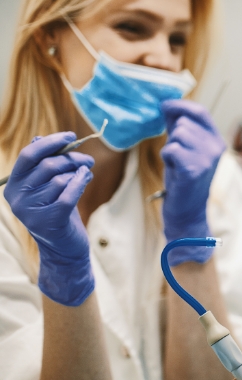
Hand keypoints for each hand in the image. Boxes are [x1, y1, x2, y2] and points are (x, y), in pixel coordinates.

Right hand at [3, 133, 94, 305]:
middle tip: (88, 160)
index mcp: (13, 185)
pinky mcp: (49, 221)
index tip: (70, 135)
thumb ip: (43, 163)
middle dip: (73, 158)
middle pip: (49, 165)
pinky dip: (81, 182)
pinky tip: (87, 177)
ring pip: (61, 179)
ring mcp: (31, 212)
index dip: (51, 143)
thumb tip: (39, 138)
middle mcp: (17, 198)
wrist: (63, 246)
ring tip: (86, 175)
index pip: (28, 155)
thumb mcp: (47, 185)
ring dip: (79, 173)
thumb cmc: (57, 209)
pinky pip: (69, 194)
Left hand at [160, 101, 224, 264]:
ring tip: (176, 164)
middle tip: (177, 156)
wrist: (188, 212)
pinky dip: (167, 158)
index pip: (201, 112)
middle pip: (185, 123)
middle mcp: (216, 147)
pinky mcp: (194, 169)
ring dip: (170, 148)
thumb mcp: (187, 150)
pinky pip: (171, 149)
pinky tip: (173, 169)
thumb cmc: (184, 180)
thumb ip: (180, 127)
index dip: (181, 106)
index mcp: (217, 141)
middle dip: (174, 136)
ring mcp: (207, 158)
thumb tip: (167, 104)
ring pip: (178, 135)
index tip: (165, 105)